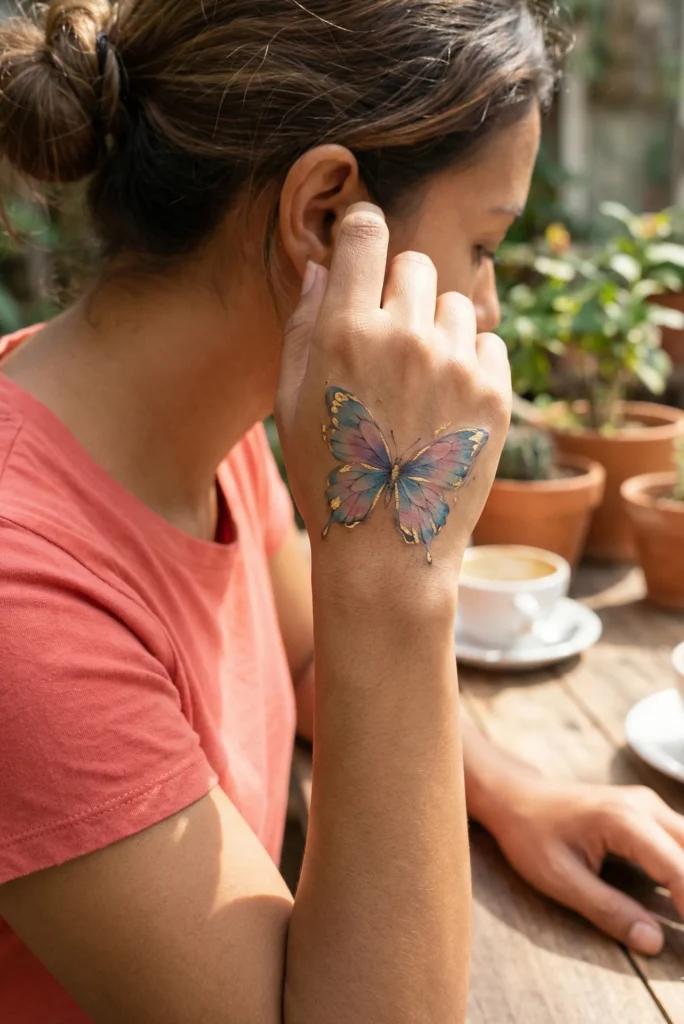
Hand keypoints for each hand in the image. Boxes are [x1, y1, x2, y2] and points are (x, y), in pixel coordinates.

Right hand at [276, 202, 510, 575]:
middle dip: (400, 291)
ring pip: (455, 304)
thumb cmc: (328, 476)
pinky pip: (488, 342)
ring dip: (437, 329)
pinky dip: (471, 361)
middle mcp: (405, 338)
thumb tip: (326, 265)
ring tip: (419, 383)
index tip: (365, 241)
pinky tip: (447, 402)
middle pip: (415, 264)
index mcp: (345, 333)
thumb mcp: (291, 402)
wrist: (387, 549)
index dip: (363, 229)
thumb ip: (305, 324)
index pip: (365, 232)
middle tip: (390, 340)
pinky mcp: (495, 394)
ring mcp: (455, 365)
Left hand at [487, 777, 683, 954]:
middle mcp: (644, 806)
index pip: (680, 870)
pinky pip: (681, 837)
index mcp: (625, 822)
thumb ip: (608, 910)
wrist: (515, 796)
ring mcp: (647, 803)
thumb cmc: (530, 835)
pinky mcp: (645, 809)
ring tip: (683, 913)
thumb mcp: (560, 878)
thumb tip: (654, 942)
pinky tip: (680, 893)